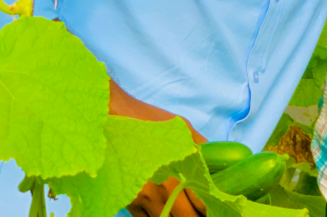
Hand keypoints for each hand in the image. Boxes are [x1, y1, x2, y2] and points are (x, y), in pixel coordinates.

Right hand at [108, 80, 207, 215]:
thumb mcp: (181, 127)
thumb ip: (201, 145)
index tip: (217, 206)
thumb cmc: (147, 121)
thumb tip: (216, 157)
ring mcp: (142, 199)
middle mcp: (161, 191)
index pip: (201, 204)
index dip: (212, 209)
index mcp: (177, 173)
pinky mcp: (128, 202)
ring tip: (185, 212)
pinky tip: (165, 212)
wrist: (110, 119)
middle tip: (202, 211)